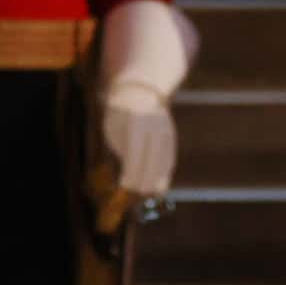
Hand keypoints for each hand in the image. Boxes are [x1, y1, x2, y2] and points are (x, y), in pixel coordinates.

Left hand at [102, 85, 174, 205]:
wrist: (140, 92)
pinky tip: (156, 185)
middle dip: (144, 179)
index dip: (131, 172)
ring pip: (164, 162)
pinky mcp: (172, 137)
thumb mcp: (114, 130)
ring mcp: (166, 131)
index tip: (124, 184)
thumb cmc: (120, 116)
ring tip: (144, 192)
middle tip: (134, 191)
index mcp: (135, 123)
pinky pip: (170, 160)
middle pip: (153, 160)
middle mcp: (154, 126)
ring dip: (155, 180)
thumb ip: (123, 152)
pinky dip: (164, 174)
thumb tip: (132, 180)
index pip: (136, 154)